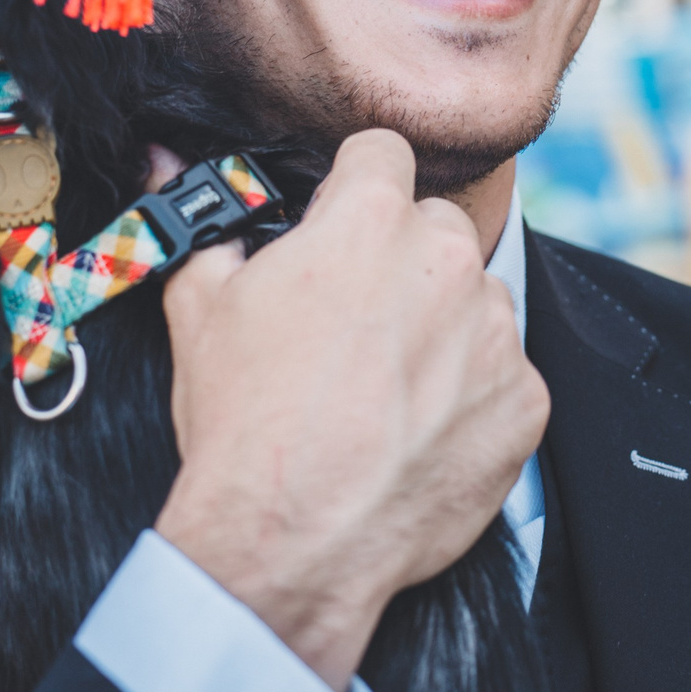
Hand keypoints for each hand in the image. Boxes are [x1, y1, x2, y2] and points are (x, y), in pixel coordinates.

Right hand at [152, 129, 546, 690]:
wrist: (292, 540)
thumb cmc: (244, 423)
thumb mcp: (199, 308)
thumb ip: (203, 223)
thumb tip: (164, 163)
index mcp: (370, 220)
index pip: (382, 151)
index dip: (353, 186)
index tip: (339, 225)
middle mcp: (447, 261)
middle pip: (436, 227)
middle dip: (401, 260)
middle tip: (355, 323)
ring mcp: (496, 333)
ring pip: (475, 301)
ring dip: (442, 328)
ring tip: (384, 389)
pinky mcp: (525, 401)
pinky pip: (505, 377)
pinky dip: (472, 398)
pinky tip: (417, 433)